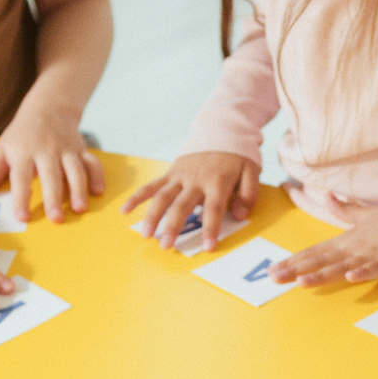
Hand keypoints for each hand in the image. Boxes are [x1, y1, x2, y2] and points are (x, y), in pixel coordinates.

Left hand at [0, 97, 104, 224]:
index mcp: (23, 153)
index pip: (20, 178)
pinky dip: (97, 176)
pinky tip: (98, 191)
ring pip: (74, 170)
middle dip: (54, 198)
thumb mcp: (2, 149)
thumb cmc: (22, 133)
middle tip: (56, 218)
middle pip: (50, 177)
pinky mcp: (81, 150)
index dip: (21, 198)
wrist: (49, 106)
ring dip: (78, 190)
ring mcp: (66, 150)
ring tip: (80, 208)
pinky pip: (92, 163)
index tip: (22, 217)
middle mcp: (46, 151)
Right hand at [121, 151, 259, 251]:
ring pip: (162, 197)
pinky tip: (125, 211)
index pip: (213, 209)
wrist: (221, 131)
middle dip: (172, 227)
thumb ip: (248, 194)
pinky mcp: (170, 173)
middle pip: (181, 205)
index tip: (207, 247)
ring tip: (146, 235)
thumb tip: (238, 215)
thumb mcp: (252, 172)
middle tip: (166, 246)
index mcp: (217, 181)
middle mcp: (195, 179)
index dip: (210, 229)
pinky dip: (137, 197)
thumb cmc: (238, 157)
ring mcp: (180, 176)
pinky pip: (151, 185)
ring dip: (152, 216)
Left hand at [267, 199, 377, 285]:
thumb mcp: (364, 215)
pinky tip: (351, 278)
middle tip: (274, 278)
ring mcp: (370, 256)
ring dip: (322, 275)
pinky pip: (375, 268)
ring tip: (302, 282)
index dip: (293, 261)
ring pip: (342, 267)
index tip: (273, 269)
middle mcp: (353, 249)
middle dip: (296, 270)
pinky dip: (364, 273)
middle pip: (320, 261)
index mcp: (345, 240)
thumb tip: (327, 195)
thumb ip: (343, 209)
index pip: (313, 252)